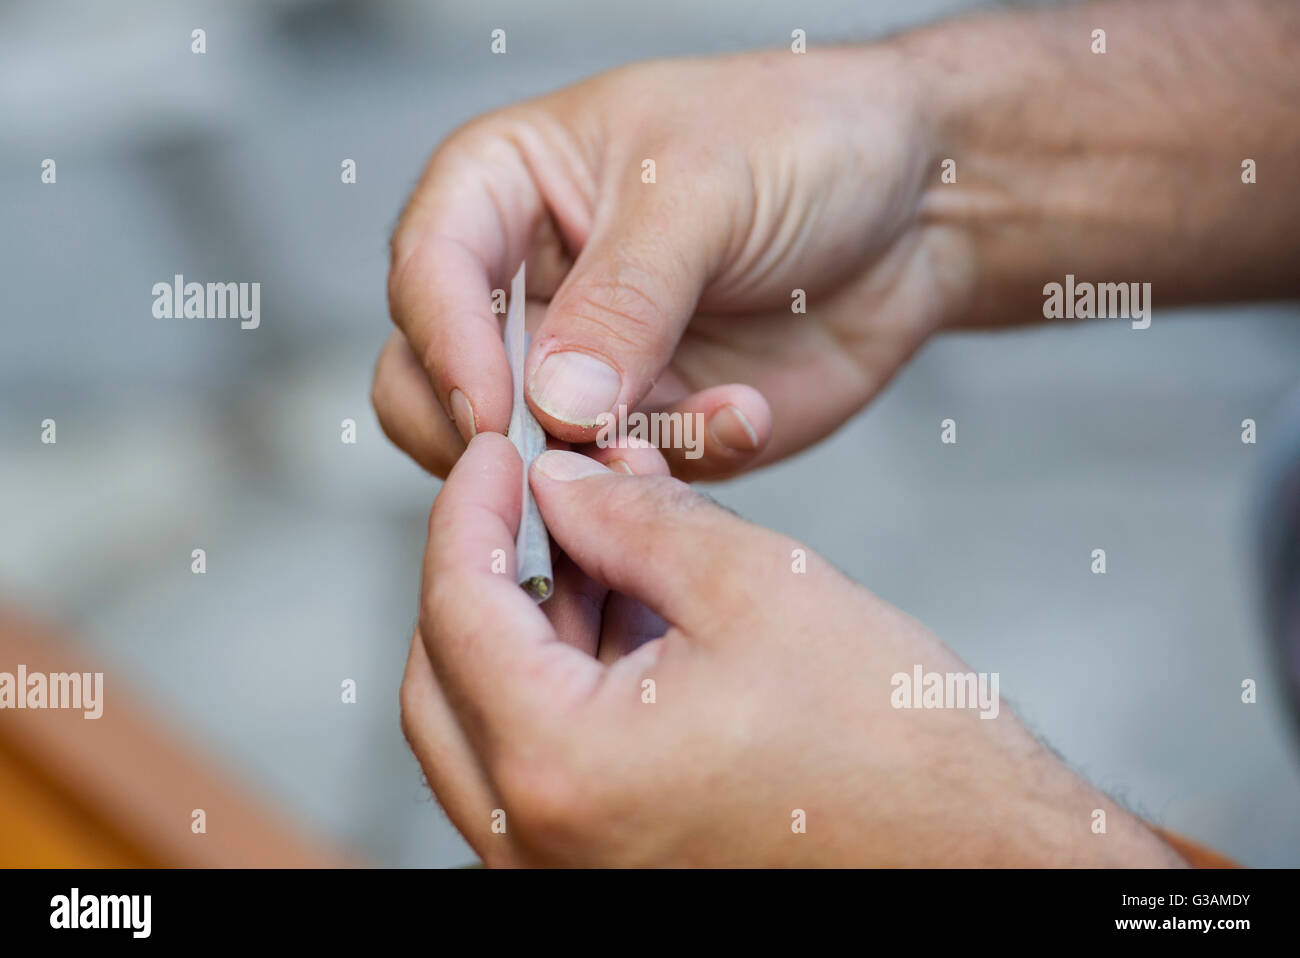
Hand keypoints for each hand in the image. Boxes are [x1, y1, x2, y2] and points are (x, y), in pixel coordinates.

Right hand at [376, 49, 971, 479]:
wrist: (915, 209)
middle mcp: (526, 283)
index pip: (426, 269)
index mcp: (506, 188)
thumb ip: (624, 298)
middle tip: (564, 455)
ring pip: (516, 454)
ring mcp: (580, 364)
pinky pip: (618, 480)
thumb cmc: (804, 140)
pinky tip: (741, 417)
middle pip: (430, 382)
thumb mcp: (705, 189)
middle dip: (491, 434)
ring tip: (678, 432)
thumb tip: (552, 403)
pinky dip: (674, 468)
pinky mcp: (643, 424)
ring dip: (591, 467)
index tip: (496, 409)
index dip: (446, 343)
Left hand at [400, 434, 1183, 865]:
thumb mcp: (756, 587)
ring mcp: (569, 873)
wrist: (983, 856)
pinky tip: (627, 611)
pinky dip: (565, 683)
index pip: (454, 611)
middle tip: (535, 496)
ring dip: (529, 623)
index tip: (496, 451)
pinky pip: (545, 767)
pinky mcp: (612, 874)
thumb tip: (556, 483)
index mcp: (561, 770)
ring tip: (603, 539)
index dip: (467, 509)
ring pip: (490, 725)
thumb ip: (630, 520)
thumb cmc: (894, 744)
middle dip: (482, 570)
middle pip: (446, 677)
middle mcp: (542, 845)